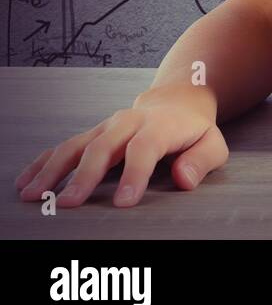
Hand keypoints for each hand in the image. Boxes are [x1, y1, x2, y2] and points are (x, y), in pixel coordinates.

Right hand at [14, 83, 228, 208]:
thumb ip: (202, 160)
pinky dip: (42, 163)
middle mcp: (129, 123)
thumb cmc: (194, 130)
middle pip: (104, 146)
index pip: (145, 148)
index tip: (123, 203)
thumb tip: (184, 178)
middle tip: (70, 203)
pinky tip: (25, 182)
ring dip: (53, 170)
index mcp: (160, 126)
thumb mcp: (212, 142)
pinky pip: (64, 147)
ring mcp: (106, 127)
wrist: (178, 100)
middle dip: (86, 175)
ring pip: (76, 145)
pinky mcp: (92, 134)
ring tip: (34, 195)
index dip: (134, 174)